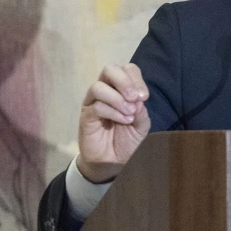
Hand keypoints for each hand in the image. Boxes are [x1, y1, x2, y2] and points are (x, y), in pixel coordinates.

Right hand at [76, 64, 150, 182]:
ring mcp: (93, 102)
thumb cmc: (127, 140)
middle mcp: (106, 90)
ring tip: (129, 114)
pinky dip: (113, 111)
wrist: (112, 162)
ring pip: (99, 87)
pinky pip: (96, 106)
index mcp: (121, 89)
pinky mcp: (86, 116)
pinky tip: (124, 120)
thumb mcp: (141, 126)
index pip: (127, 69)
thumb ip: (142, 112)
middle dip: (124, 81)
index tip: (144, 96)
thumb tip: (137, 100)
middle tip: (135, 98)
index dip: (136, 79)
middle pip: (109, 69)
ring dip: (117, 98)